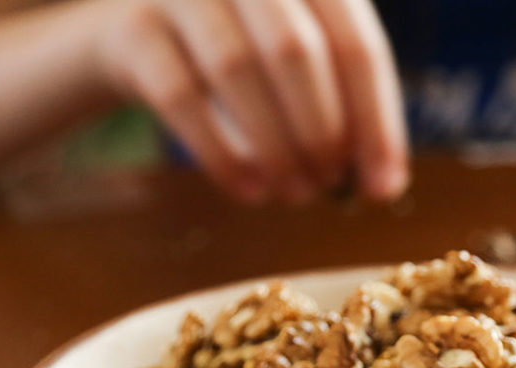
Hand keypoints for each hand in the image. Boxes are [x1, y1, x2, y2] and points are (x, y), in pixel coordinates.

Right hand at [93, 0, 407, 204]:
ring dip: (275, 147)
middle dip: (322, 132)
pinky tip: (251, 191)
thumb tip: (384, 183)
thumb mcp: (296, 61)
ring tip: (294, 193)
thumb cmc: (238, 55)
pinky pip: (181, 96)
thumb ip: (343, 106)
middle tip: (329, 185)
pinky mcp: (132, 28)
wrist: (136, 34)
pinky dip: (222, 154)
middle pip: (296, 52)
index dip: (375, 121)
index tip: (384, 186)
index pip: (355, 43)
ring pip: (236, 68)